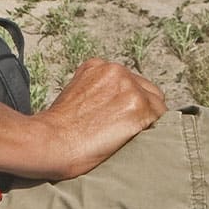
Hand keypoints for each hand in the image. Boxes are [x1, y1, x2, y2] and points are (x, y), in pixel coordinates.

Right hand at [0, 58, 164, 180]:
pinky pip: (160, 119)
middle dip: (142, 109)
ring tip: (130, 140)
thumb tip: (113, 108)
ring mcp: (128, 88)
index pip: (128, 82)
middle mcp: (115, 71)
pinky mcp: (138, 107)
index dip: (129, 103)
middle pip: (146, 90)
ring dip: (147, 122)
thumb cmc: (55, 130)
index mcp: (97, 66)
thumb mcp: (73, 95)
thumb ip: (95, 92)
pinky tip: (138, 142)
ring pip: (156, 105)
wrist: (48, 142)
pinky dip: (153, 132)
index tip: (122, 119)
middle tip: (128, 132)